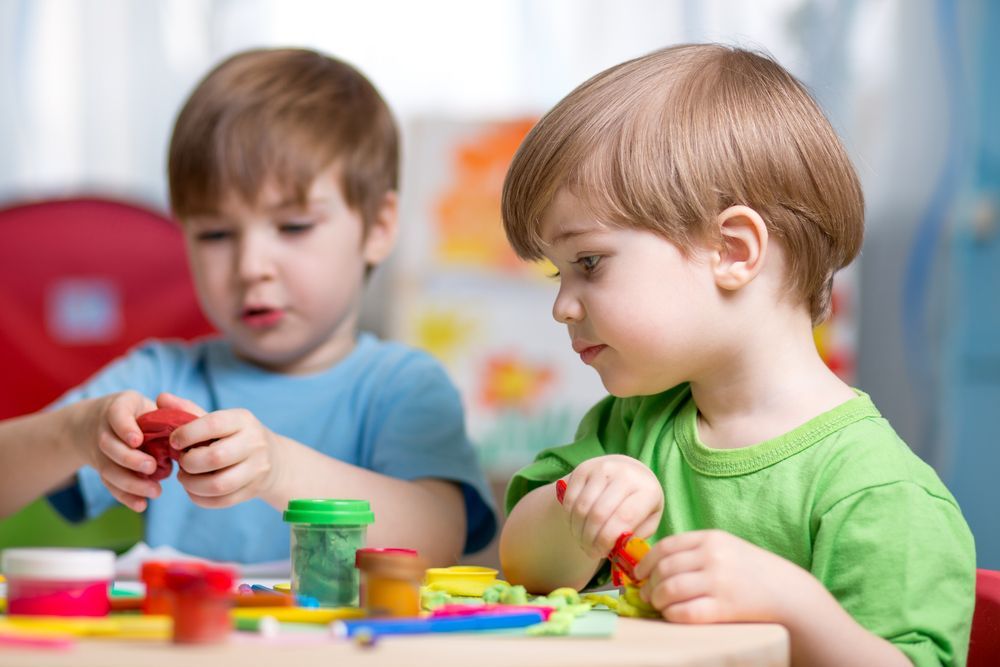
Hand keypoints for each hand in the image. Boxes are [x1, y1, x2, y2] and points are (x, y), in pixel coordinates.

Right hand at [81, 391, 161, 511]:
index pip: (117, 415)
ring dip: (130, 483)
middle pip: (109, 446)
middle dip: (130, 459)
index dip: (125, 428)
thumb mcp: (148, 403)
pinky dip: (125, 497)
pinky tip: (142, 505)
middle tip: (152, 468)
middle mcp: (103, 430)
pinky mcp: (102, 469)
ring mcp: (99, 452)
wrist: (97, 421)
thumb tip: (187, 426)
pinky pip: (110, 485)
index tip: (137, 440)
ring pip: (108, 469)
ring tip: (156, 491)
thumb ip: (167, 412)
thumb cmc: (137, 411)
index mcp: (118, 408)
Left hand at [158, 393, 281, 507]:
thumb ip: (188, 410)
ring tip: (184, 477)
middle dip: (189, 462)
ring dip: (192, 484)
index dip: (187, 434)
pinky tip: (194, 490)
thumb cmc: (234, 436)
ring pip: (219, 484)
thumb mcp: (218, 420)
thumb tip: (161, 398)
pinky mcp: (253, 490)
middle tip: (181, 461)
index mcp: (243, 420)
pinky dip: (200, 498)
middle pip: (215, 458)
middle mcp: (254, 443)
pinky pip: (221, 501)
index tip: (174, 441)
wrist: (273, 459)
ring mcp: (256, 469)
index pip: (213, 424)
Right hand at [559, 454, 662, 558]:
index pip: (623, 518)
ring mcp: (603, 468)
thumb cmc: (640, 503)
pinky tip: (577, 526)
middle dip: (590, 539)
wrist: (630, 472)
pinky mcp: (584, 468)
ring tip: (583, 541)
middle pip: (599, 514)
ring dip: (578, 531)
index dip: (607, 540)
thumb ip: (634, 538)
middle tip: (590, 551)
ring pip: (582, 508)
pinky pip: (570, 499)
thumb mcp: (647, 521)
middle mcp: (625, 474)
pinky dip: (570, 518)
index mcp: (647, 490)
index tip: (602, 553)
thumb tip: (615, 551)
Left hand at [635, 529, 816, 624]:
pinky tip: (673, 615)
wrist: (789, 593)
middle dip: (649, 583)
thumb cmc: (751, 572)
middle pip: (664, 568)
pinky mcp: (725, 607)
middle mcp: (713, 557)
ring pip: (670, 589)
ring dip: (658, 600)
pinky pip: (686, 612)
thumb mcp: (725, 549)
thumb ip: (695, 551)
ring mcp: (719, 582)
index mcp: (711, 539)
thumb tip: (655, 565)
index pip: (666, 546)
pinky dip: (672, 614)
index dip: (647, 561)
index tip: (639, 573)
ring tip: (658, 604)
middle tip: (646, 593)